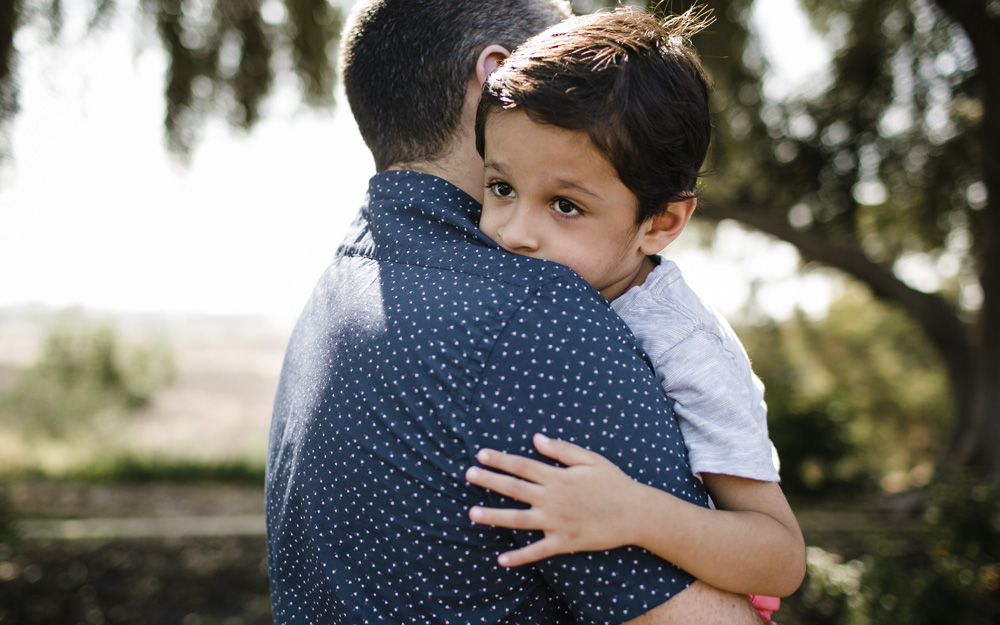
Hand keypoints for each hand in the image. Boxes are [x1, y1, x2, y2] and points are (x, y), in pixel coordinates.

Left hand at [465, 433, 648, 566]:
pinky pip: (538, 551)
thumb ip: (561, 449)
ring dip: (494, 517)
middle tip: (468, 475)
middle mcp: (553, 499)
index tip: (480, 455)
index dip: (500, 460)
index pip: (522, 466)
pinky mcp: (564, 542)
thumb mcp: (590, 459)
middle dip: (489, 481)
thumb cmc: (613, 483)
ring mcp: (557, 522)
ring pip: (519, 519)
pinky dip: (519, 557)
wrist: (635, 513)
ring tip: (472, 513)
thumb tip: (536, 438)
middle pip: (514, 488)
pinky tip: (501, 560)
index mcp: (558, 477)